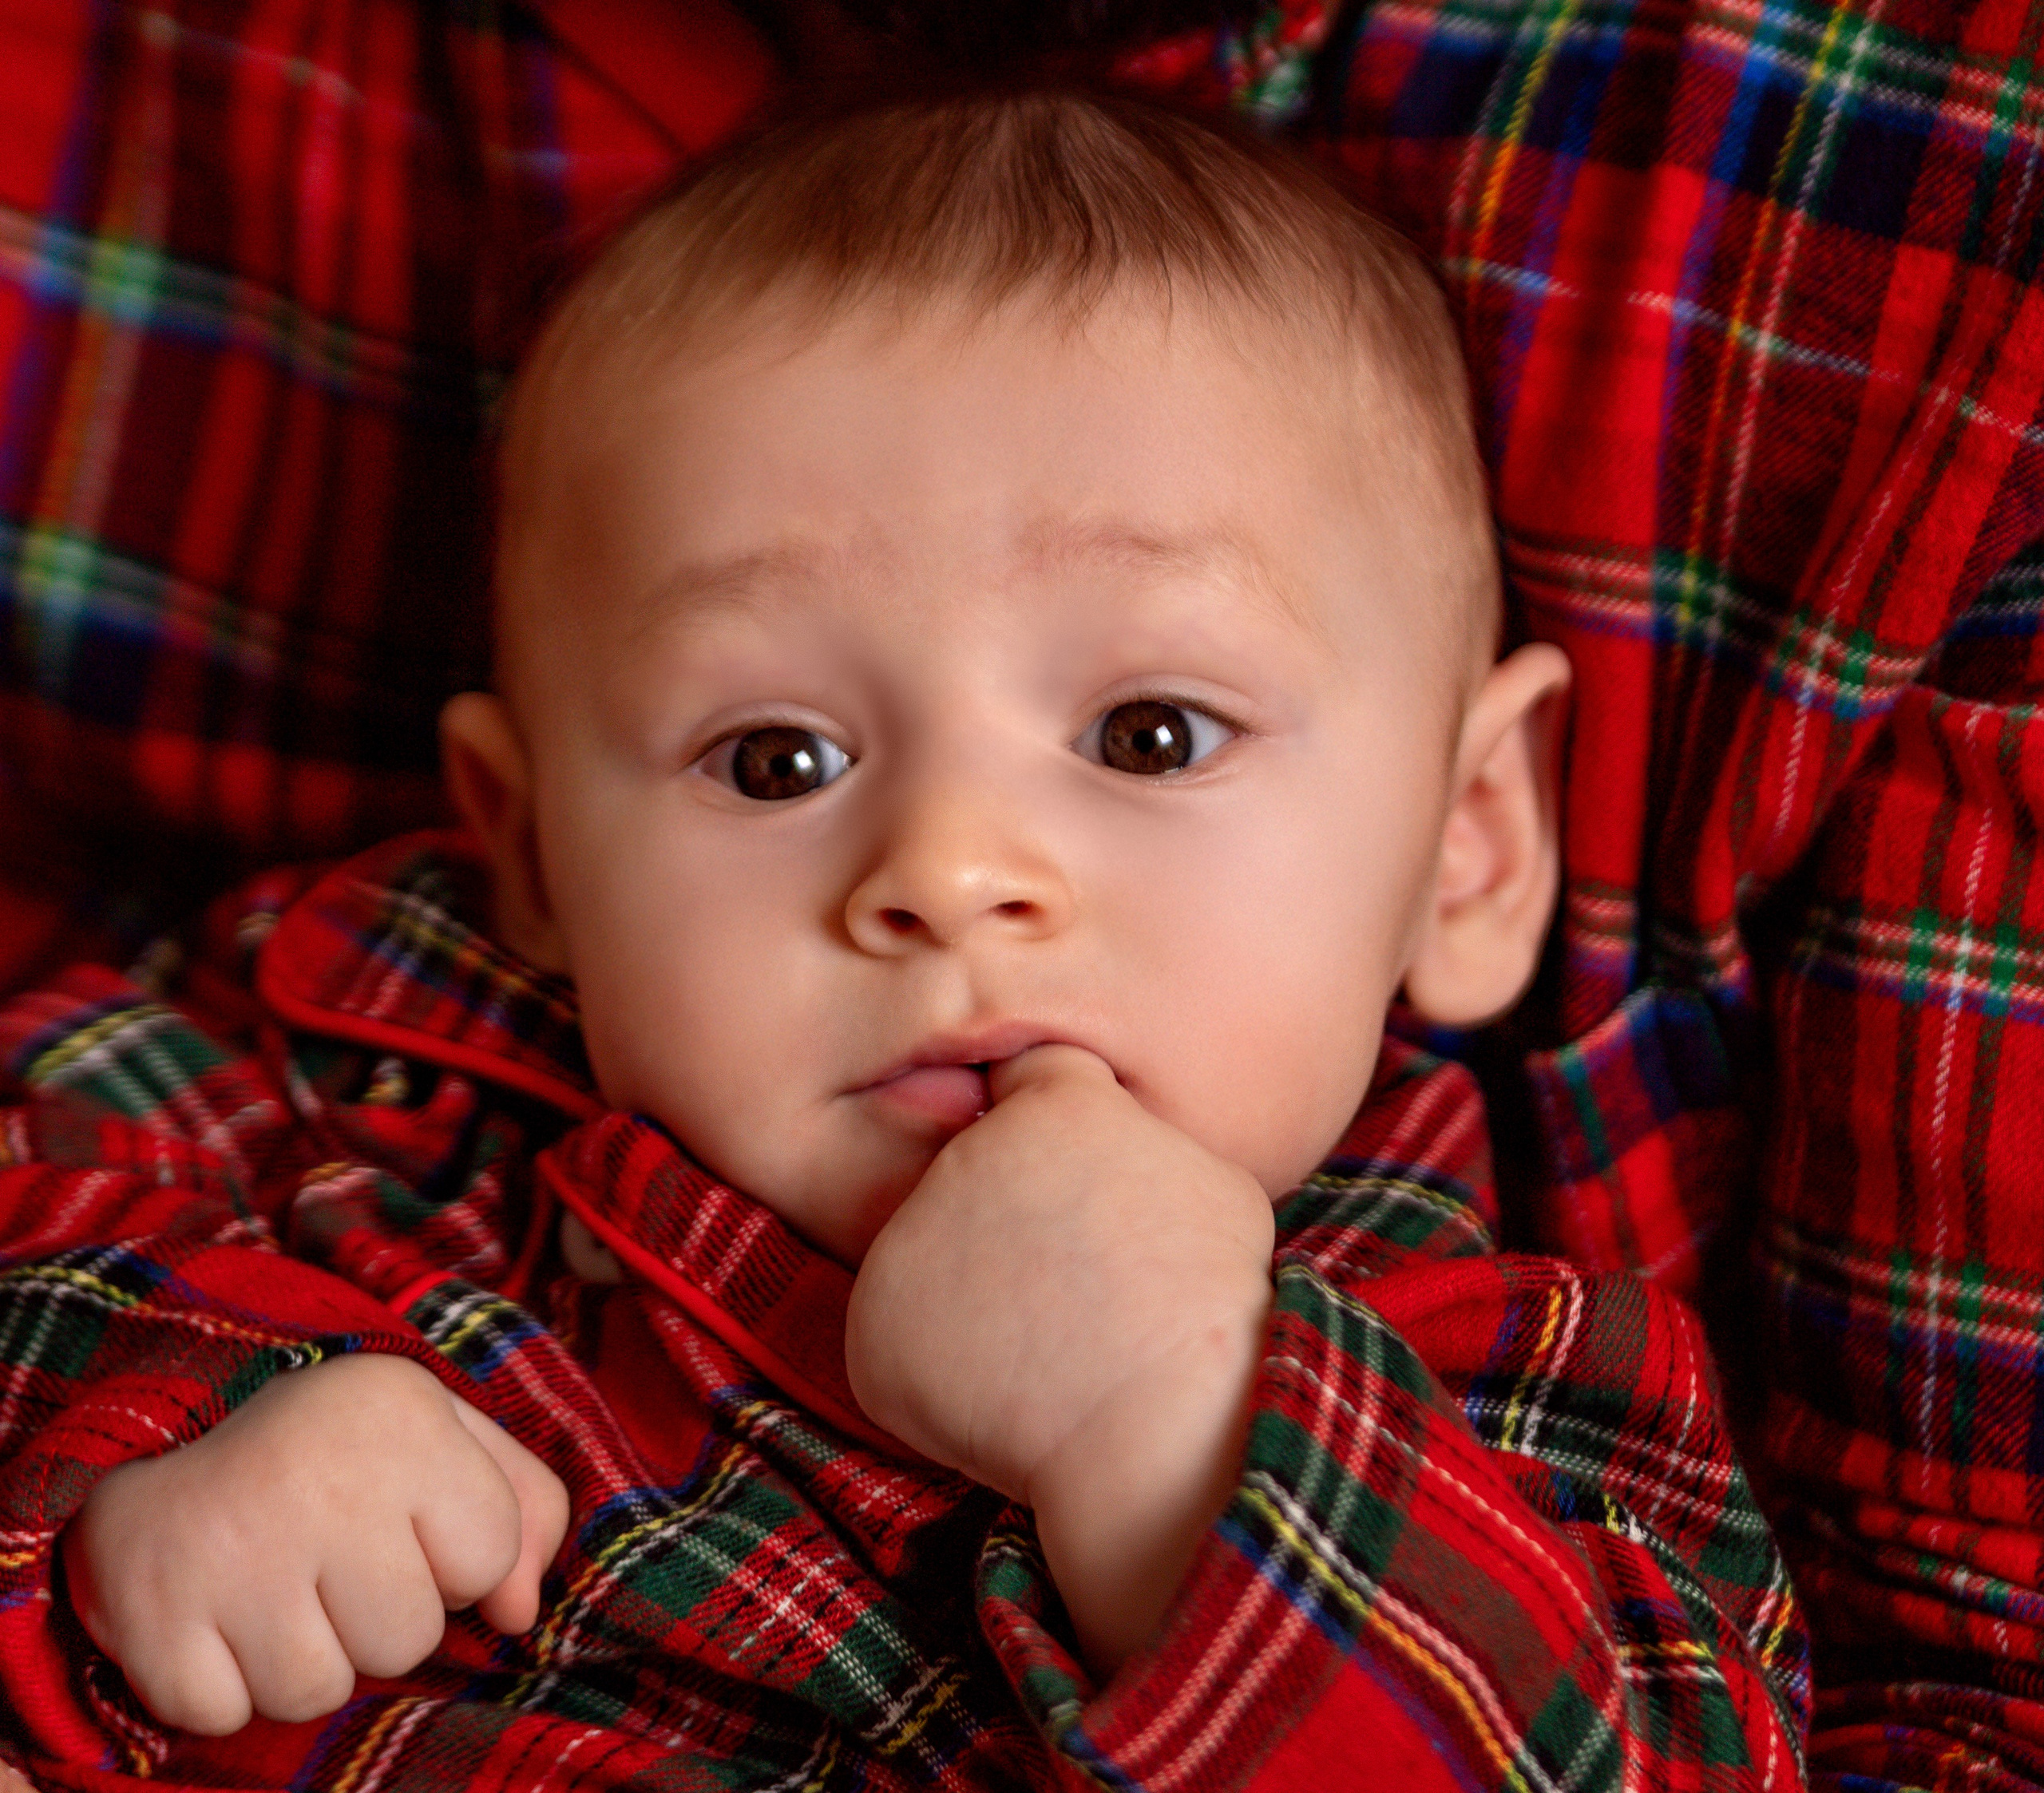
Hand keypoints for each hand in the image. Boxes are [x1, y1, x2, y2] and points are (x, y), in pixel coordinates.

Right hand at [61, 1353, 569, 1734]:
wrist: (166, 1430)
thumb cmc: (339, 1451)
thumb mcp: (445, 1440)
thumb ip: (523, 1512)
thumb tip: (516, 1616)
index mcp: (400, 1413)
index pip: (490, 1555)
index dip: (453, 1556)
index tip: (402, 1518)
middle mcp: (318, 1475)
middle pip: (405, 1640)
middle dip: (377, 1619)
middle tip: (328, 1558)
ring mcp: (228, 1547)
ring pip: (317, 1691)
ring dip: (302, 1658)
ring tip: (273, 1586)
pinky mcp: (150, 1610)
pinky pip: (223, 1715)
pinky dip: (221, 1686)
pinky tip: (214, 1616)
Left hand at [846, 1044, 1272, 1673]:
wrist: (1157, 1421)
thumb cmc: (1208, 1307)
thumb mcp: (1210, 1186)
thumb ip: (1138, 1150)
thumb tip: (1116, 1160)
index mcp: (1050, 1107)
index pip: (1026, 1073)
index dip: (1049, 1120)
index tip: (1069, 1166)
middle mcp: (963, 1156)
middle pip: (976, 1172)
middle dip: (1011, 1217)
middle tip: (1072, 1286)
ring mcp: (906, 1239)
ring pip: (936, 1256)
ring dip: (975, 1291)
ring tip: (1047, 1348)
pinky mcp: (870, 1324)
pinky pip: (901, 1337)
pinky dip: (939, 1367)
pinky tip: (1003, 1394)